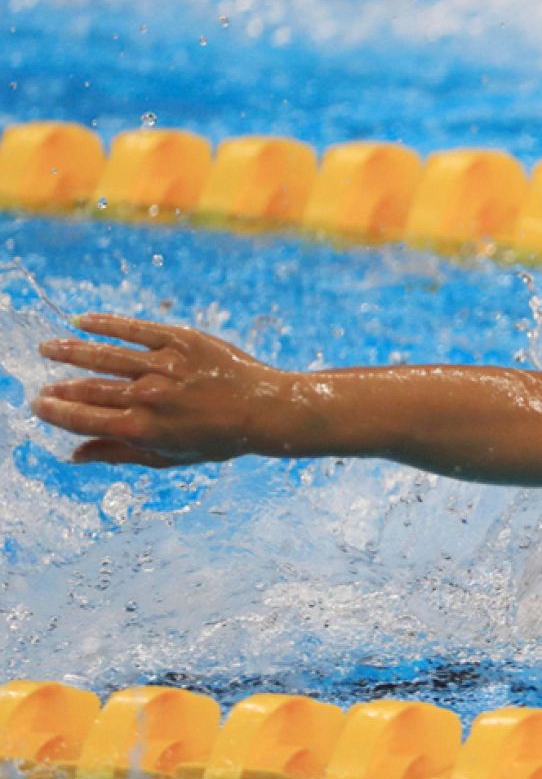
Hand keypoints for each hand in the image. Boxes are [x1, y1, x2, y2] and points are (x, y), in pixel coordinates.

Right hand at [32, 313, 288, 466]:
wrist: (266, 409)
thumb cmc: (219, 438)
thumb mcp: (170, 457)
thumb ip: (120, 454)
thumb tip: (73, 455)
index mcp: (143, 429)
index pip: (84, 418)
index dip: (57, 412)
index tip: (39, 405)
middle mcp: (148, 396)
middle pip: (90, 388)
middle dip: (61, 388)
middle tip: (41, 387)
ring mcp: (164, 365)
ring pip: (104, 355)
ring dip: (71, 351)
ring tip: (48, 348)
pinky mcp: (181, 340)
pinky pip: (134, 328)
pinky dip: (105, 324)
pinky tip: (82, 321)